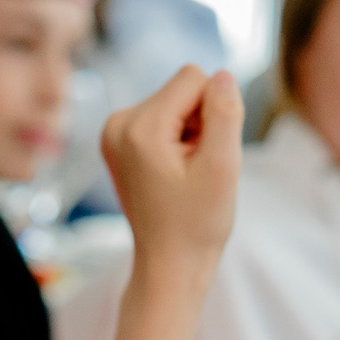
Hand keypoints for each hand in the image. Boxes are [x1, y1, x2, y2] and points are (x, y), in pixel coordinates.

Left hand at [102, 66, 242, 275]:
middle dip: (199, 124)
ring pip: (175, 103)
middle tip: (194, 171)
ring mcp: (114, 132)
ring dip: (190, 134)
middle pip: (182, 89)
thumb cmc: (196, 225)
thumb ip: (225, 113)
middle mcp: (117, 122)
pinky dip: (177, 142)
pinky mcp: (120, 141)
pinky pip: (163, 118)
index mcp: (137, 127)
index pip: (194, 78)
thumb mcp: (223, 167)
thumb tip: (222, 75)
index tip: (204, 156)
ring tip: (184, 176)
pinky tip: (174, 174)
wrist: (169, 265)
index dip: (213, 113)